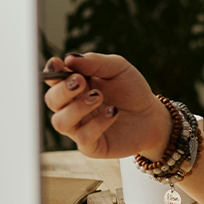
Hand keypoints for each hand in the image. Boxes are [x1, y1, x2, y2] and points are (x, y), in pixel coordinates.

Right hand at [42, 53, 170, 159]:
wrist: (152, 115)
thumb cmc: (132, 90)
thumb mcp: (118, 68)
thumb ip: (95, 62)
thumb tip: (69, 58)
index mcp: (75, 86)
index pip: (53, 79)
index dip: (51, 72)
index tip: (58, 64)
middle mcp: (72, 107)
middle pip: (51, 101)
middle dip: (62, 90)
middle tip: (81, 81)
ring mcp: (79, 128)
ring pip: (60, 122)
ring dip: (77, 108)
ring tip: (99, 96)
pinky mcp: (91, 146)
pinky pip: (83, 137)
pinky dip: (97, 123)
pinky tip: (113, 112)